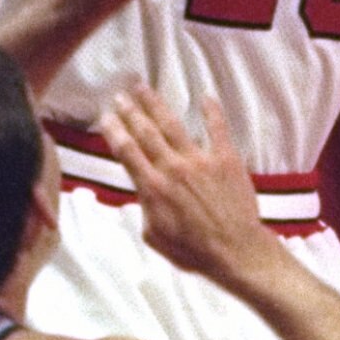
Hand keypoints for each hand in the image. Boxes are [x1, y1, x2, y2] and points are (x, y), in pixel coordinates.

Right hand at [103, 85, 267, 282]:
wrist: (235, 252)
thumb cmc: (193, 251)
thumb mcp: (154, 237)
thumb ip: (145, 210)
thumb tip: (142, 194)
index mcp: (152, 188)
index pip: (126, 151)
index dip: (113, 131)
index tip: (105, 117)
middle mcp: (172, 168)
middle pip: (145, 132)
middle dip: (129, 111)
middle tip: (119, 96)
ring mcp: (200, 160)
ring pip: (172, 124)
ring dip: (155, 104)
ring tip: (143, 87)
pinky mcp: (226, 159)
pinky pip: (217, 128)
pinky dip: (212, 111)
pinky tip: (205, 96)